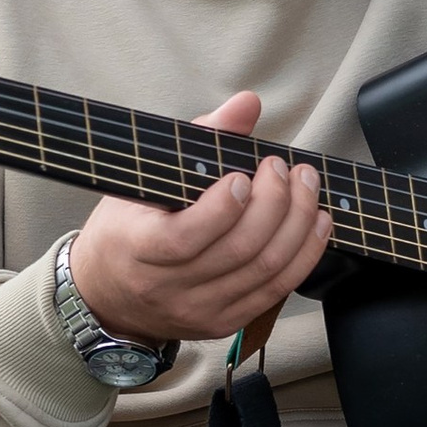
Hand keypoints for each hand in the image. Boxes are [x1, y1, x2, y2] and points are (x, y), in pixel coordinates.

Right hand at [67, 92, 327, 347]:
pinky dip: (305, 254)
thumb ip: (199, 136)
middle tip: (284, 169)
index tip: (244, 176)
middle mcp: (169, 288)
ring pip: (264, 271)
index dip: (222, 208)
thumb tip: (247, 104)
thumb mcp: (146, 178)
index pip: (184, 238)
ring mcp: (199, 311)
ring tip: (306, 186)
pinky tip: (317, 223)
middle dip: (275, 204)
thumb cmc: (127, 227)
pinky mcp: (225, 322)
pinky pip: (276, 291)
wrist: (109, 296)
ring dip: (297, 224)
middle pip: (238, 251)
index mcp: (138, 249)